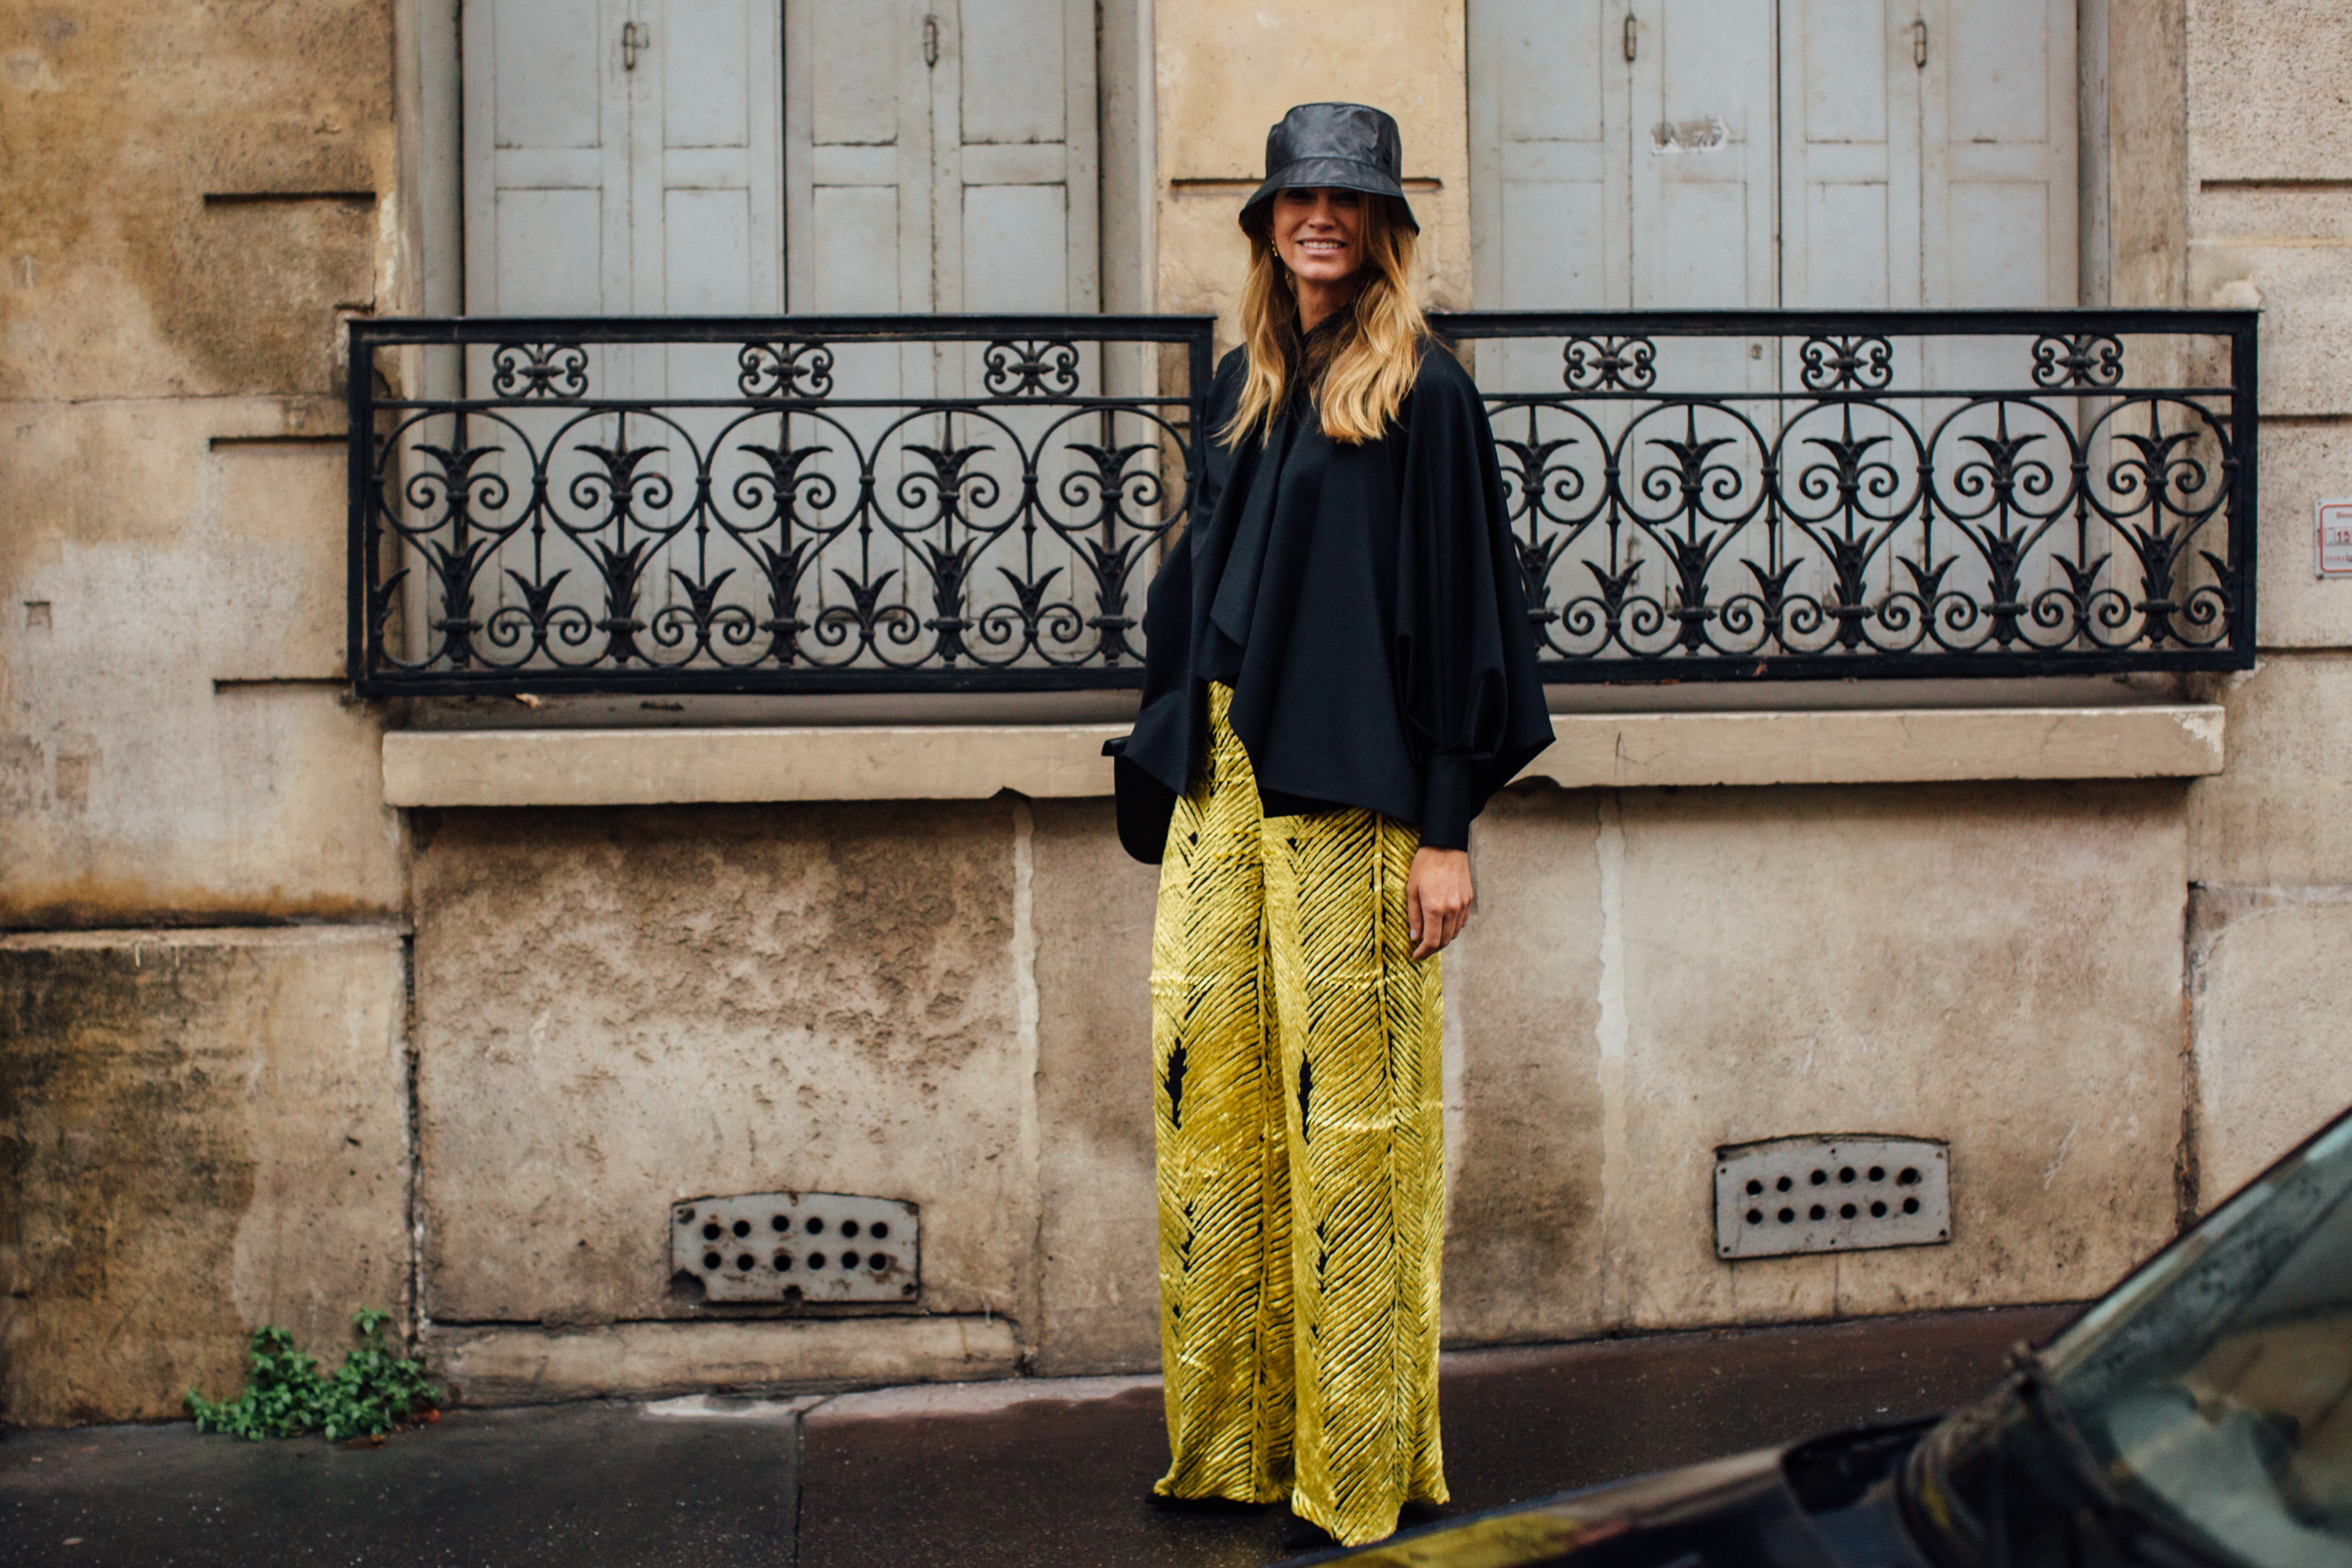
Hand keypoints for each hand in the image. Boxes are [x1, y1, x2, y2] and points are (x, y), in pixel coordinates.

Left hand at [1406, 846, 1473, 960]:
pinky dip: (1452, 928)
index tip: (1415, 956)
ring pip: (1454, 933)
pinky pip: (1461, 922)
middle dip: (1432, 949)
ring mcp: (1462, 905)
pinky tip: (1442, 924)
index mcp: (1434, 908)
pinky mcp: (1468, 899)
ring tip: (1430, 937)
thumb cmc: (1424, 866)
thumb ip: (1413, 916)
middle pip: (1444, 941)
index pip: (1432, 941)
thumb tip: (1415, 937)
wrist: (1445, 846)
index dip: (1423, 953)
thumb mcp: (1411, 890)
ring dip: (1442, 939)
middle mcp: (1451, 909)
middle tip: (1421, 950)